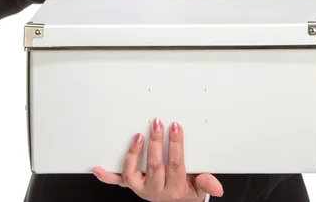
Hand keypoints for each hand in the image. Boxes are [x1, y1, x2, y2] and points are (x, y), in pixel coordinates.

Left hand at [92, 119, 223, 200]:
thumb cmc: (187, 191)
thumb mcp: (199, 189)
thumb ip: (205, 183)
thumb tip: (218, 187)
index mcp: (175, 188)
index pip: (175, 164)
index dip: (175, 145)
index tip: (175, 126)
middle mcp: (156, 190)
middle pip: (155, 165)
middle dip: (156, 142)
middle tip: (157, 122)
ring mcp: (142, 188)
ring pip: (134, 174)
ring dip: (134, 154)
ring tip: (138, 136)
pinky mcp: (132, 186)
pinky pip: (118, 182)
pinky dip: (107, 176)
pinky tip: (97, 168)